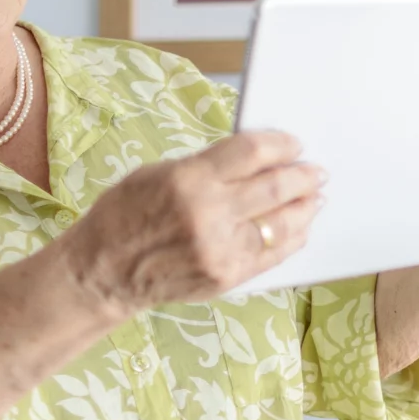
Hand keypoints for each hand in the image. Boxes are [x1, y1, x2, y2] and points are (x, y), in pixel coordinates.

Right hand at [61, 131, 323, 312]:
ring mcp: (220, 249)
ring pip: (281, 223)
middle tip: (315, 170)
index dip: (280, 144)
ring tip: (314, 196)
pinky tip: (300, 227)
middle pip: (275, 187)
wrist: (103, 271)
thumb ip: (207, 166)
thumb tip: (254, 159)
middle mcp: (208, 214)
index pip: (252, 152)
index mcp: (189, 179)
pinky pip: (273, 255)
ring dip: (304, 207)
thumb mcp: (158, 173)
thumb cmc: (125, 216)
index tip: (294, 143)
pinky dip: (292, 238)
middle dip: (302, 175)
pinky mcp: (226, 276)